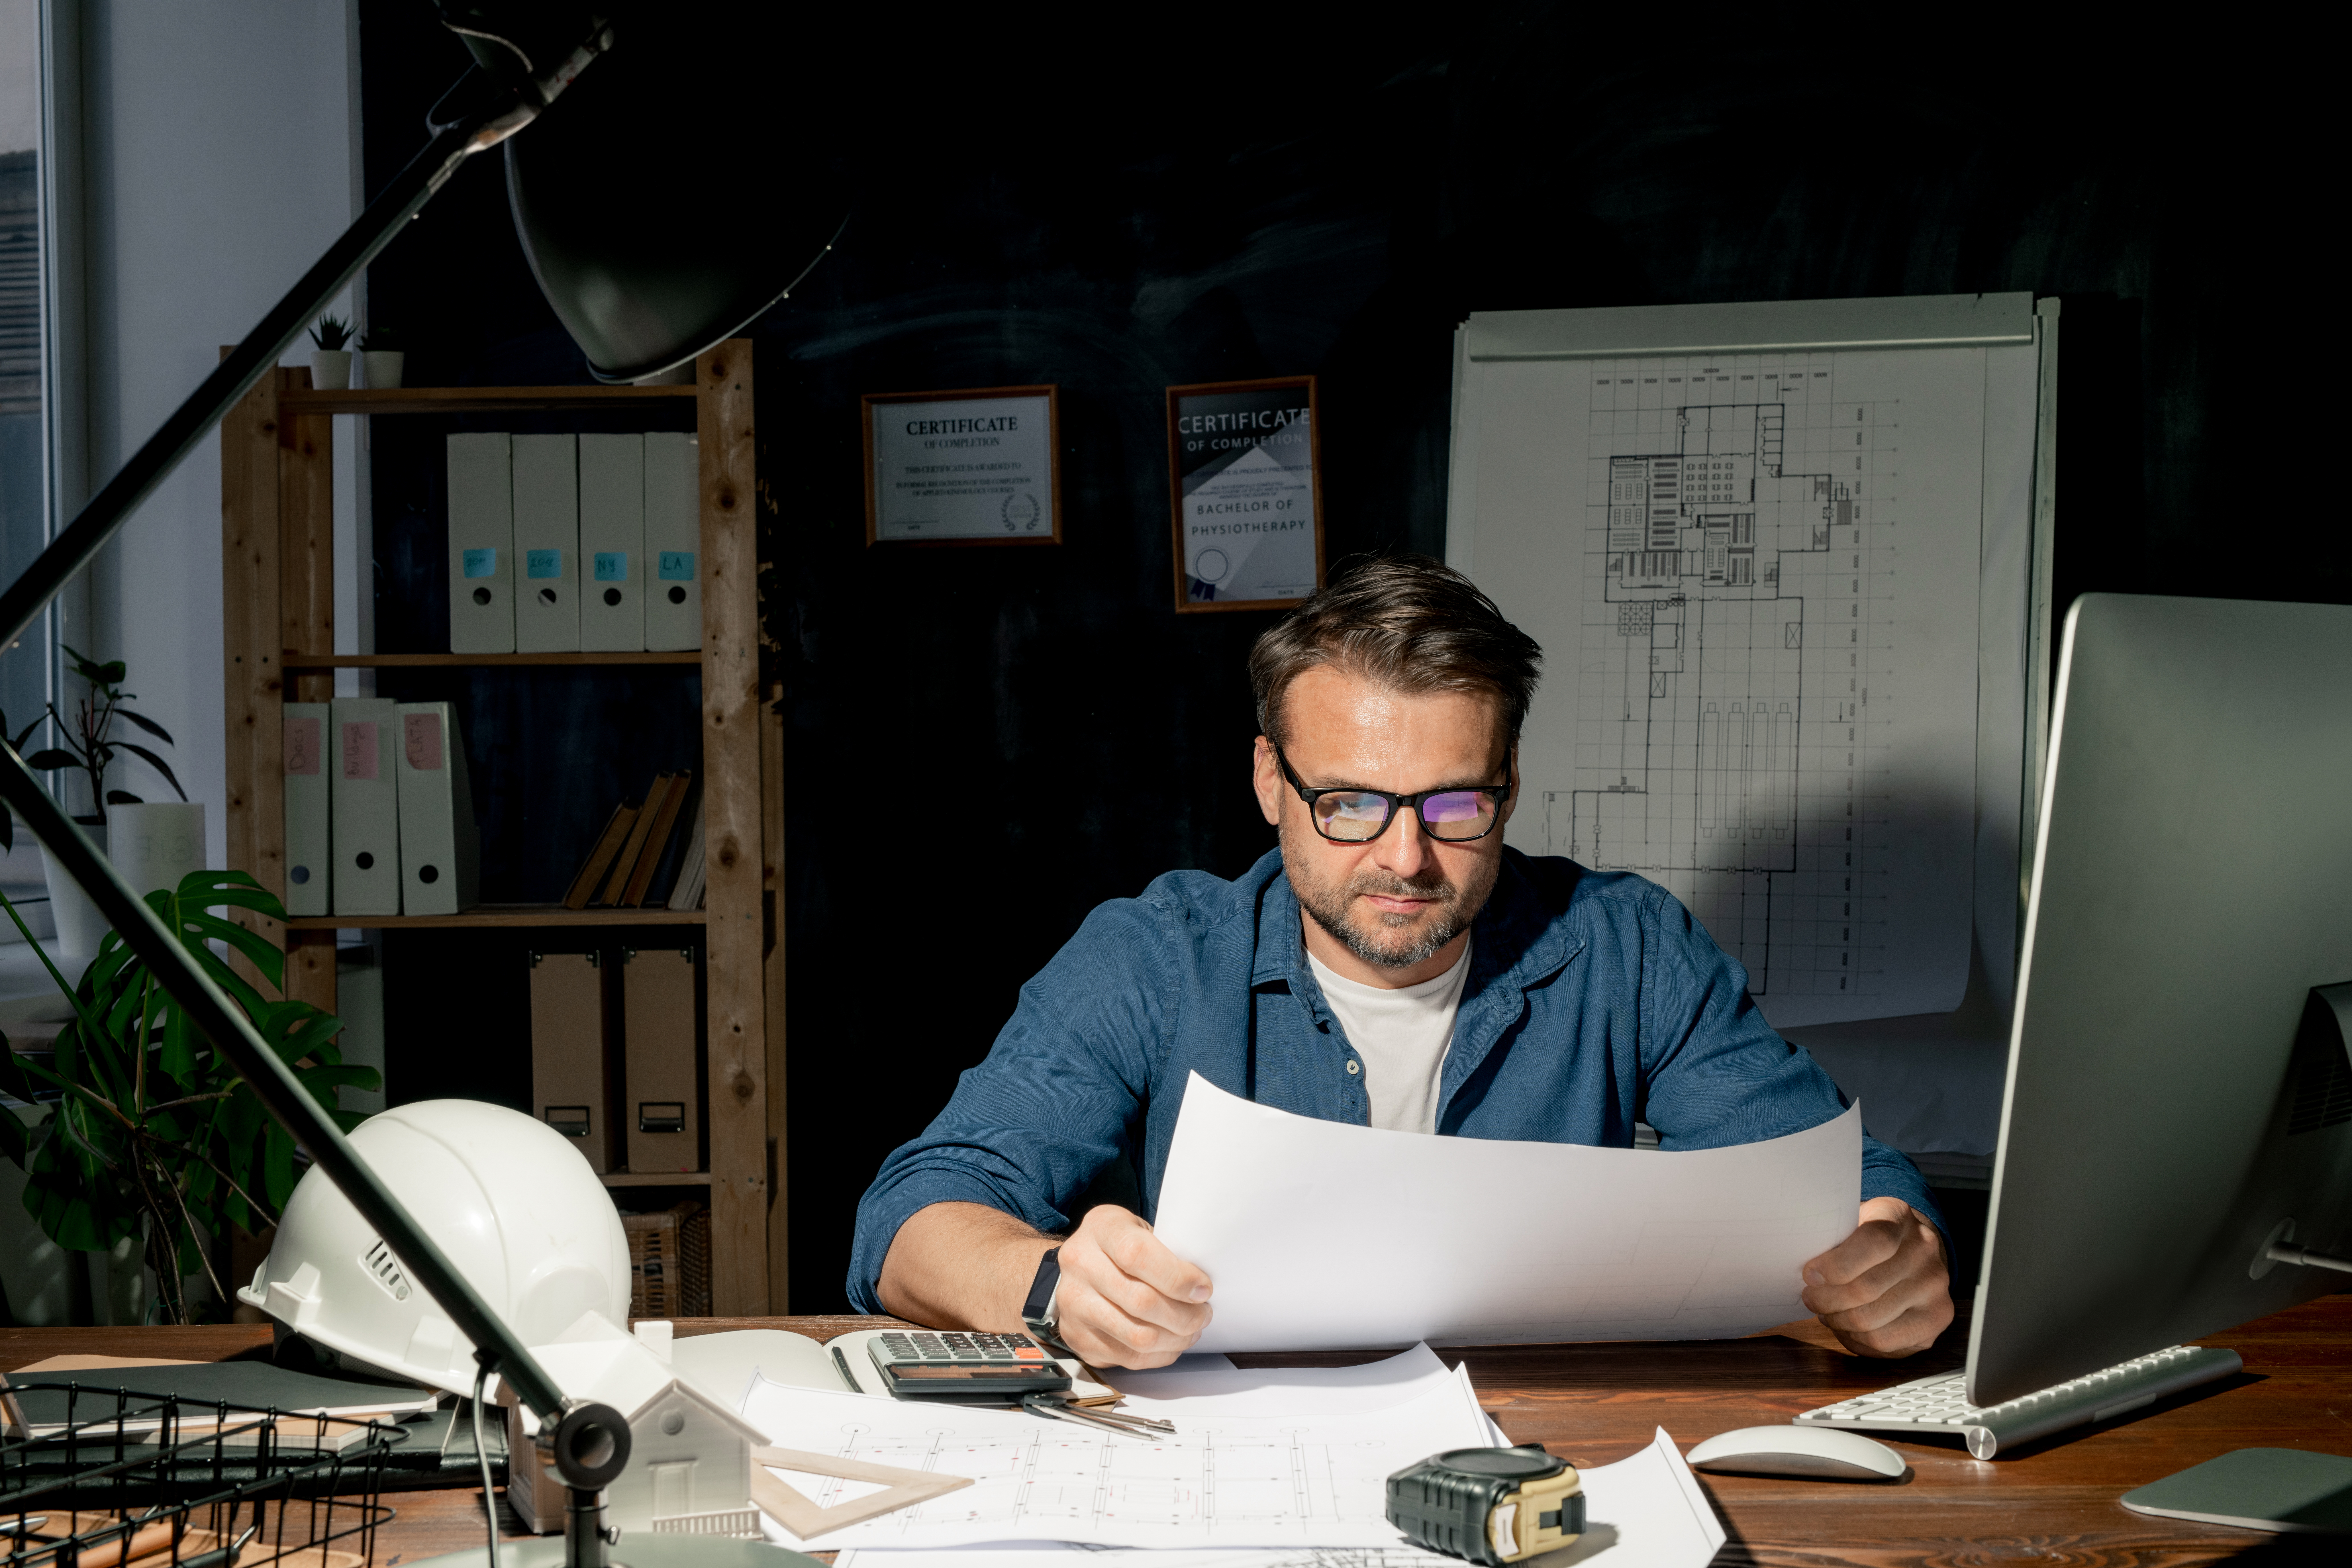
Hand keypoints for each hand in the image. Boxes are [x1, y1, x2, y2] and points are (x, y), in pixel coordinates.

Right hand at [1049, 1205, 1213, 1369]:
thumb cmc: (1120, 1246)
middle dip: (1185, 1315)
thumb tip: (1200, 1288)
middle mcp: (1080, 1265)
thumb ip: (1166, 1251)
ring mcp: (1073, 1305)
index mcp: (1101, 1229)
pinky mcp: (1078, 1337)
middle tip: (1203, 1314)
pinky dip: (1160, 1355)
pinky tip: (1172, 1343)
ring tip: (1192, 1330)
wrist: (1079, 1264)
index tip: (1203, 1289)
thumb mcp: (1140, 1229)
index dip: (1177, 1278)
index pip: (1138, 1256)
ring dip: (1176, 1339)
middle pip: (1141, 1302)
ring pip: (1138, 1336)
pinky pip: (1129, 1358)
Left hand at [1801, 1196, 1953, 1357]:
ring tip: (1828, 1312)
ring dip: (1838, 1321)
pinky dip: (1856, 1340)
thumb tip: (1797, 1266)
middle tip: (1810, 1298)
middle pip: (1866, 1289)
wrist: (1908, 1248)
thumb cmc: (1864, 1238)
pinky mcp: (1937, 1318)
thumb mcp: (1846, 1222)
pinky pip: (1884, 1342)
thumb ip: (1828, 1238)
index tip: (1809, 1275)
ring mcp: (1935, 1286)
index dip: (1836, 1265)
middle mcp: (1924, 1250)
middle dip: (1825, 1300)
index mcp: (1898, 1216)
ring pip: (1870, 1321)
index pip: (1874, 1241)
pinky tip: (1847, 1327)